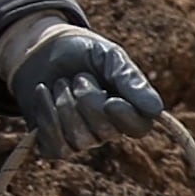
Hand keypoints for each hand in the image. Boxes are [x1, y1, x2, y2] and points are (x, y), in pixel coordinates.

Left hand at [0, 20, 166, 164]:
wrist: (39, 49)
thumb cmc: (81, 51)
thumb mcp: (108, 56)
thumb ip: (130, 79)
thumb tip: (155, 109)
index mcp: (129, 109)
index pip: (139, 128)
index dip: (126, 118)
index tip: (111, 101)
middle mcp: (108, 130)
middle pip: (105, 132)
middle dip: (86, 99)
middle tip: (79, 77)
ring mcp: (81, 139)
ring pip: (78, 139)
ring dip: (64, 104)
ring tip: (60, 83)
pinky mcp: (53, 144)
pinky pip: (55, 147)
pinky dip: (45, 115)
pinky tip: (42, 92)